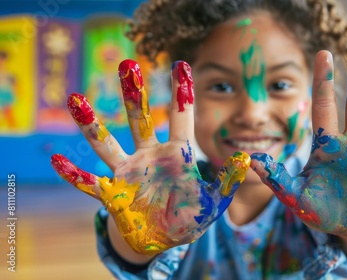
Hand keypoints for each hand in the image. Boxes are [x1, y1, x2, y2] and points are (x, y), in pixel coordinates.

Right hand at [51, 60, 249, 254]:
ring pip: (108, 144)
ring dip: (92, 125)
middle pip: (141, 120)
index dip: (182, 93)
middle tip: (128, 65)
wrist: (165, 237)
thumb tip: (245, 159)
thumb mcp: (214, 201)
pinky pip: (90, 183)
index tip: (181, 64)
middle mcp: (150, 155)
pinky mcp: (113, 193)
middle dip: (134, 95)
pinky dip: (74, 175)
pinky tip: (57, 160)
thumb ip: (227, 181)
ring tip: (76, 99)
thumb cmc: (191, 215)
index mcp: (178, 154)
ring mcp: (128, 172)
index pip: (181, 117)